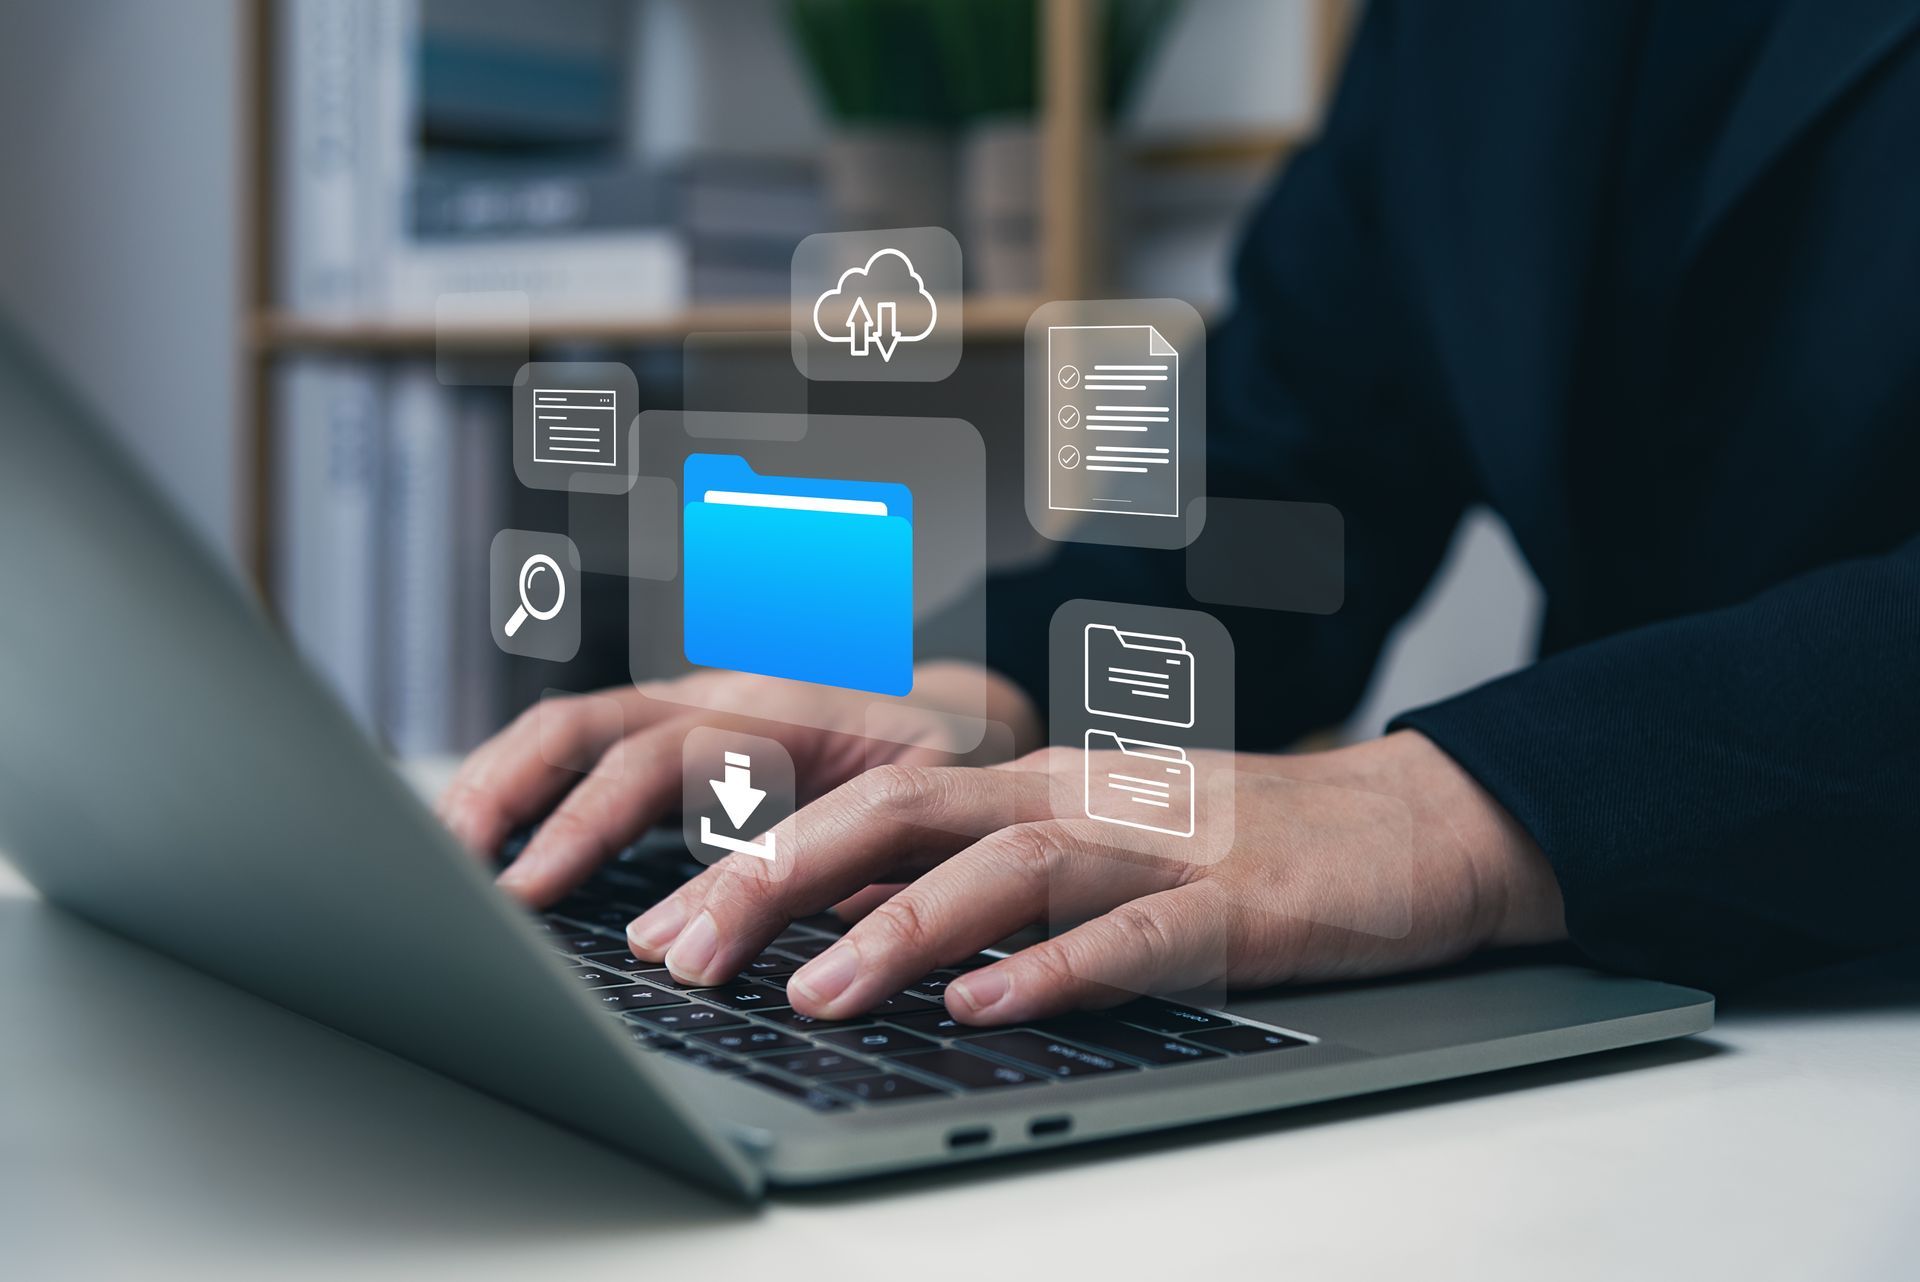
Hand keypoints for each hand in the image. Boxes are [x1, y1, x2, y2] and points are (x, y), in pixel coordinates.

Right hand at [436, 662, 1039, 906]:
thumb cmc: (952, 752)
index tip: (536, 893)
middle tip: (455, 877)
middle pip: (589, 728)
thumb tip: (821, 921)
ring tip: (437, 860)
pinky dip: (527, 793)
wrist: (963, 707)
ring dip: (499, 788)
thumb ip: (876, 839)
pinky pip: (588, 751)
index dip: (594, 829)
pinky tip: (485, 852)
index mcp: (780, 704)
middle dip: (511, 797)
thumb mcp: (937, 790)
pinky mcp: (677, 742)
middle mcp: (720, 696)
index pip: (666, 761)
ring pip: (573, 729)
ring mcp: (691, 712)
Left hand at [627, 730, 1567, 1023]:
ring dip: (895, 927)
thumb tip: (838, 919)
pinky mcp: (1234, 905)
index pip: (859, 797)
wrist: (1412, 823)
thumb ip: (969, 877)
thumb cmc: (1236, 846)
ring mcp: (1153, 844)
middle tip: (676, 956)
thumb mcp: (1083, 851)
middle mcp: (1069, 798)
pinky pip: (1132, 936)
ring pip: (1002, 864)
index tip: (647, 918)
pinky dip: (1054, 968)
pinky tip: (987, 1007)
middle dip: (776, 878)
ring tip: (807, 995)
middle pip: (898, 808)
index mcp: (1023, 787)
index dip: (745, 848)